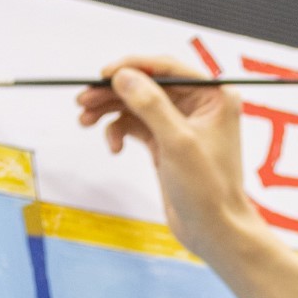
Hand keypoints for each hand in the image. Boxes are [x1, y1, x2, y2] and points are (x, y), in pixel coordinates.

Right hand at [75, 56, 257, 263]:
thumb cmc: (208, 190)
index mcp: (214, 97)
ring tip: (85, 121)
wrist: (213, 230)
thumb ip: (151, 106)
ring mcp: (181, 124)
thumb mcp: (178, 143)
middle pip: (146, 84)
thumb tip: (124, 76)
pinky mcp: (166, 142)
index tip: (103, 75)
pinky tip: (114, 148)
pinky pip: (134, 125)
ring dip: (109, 110)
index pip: (167, 67)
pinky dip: (118, 131)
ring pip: (136, 104)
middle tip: (82, 101)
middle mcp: (199, 106)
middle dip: (113, 92)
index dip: (133, 67)